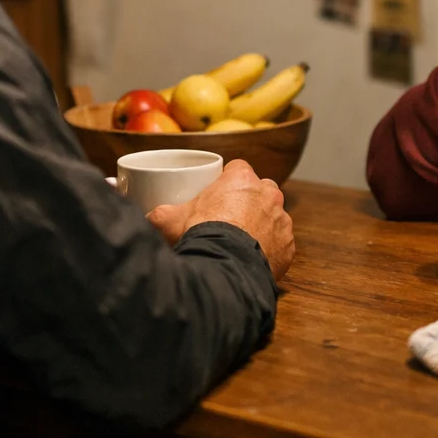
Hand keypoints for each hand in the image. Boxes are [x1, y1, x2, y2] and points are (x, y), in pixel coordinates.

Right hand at [147, 160, 295, 280]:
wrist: (223, 269)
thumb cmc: (200, 235)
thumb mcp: (170, 219)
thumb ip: (160, 212)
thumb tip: (149, 215)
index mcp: (242, 179)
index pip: (238, 168)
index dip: (228, 180)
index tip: (218, 194)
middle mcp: (268, 194)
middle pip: (260, 190)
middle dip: (248, 200)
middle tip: (229, 217)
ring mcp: (281, 220)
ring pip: (273, 216)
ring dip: (261, 224)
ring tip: (241, 241)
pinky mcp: (288, 245)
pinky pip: (280, 242)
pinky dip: (270, 248)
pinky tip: (253, 258)